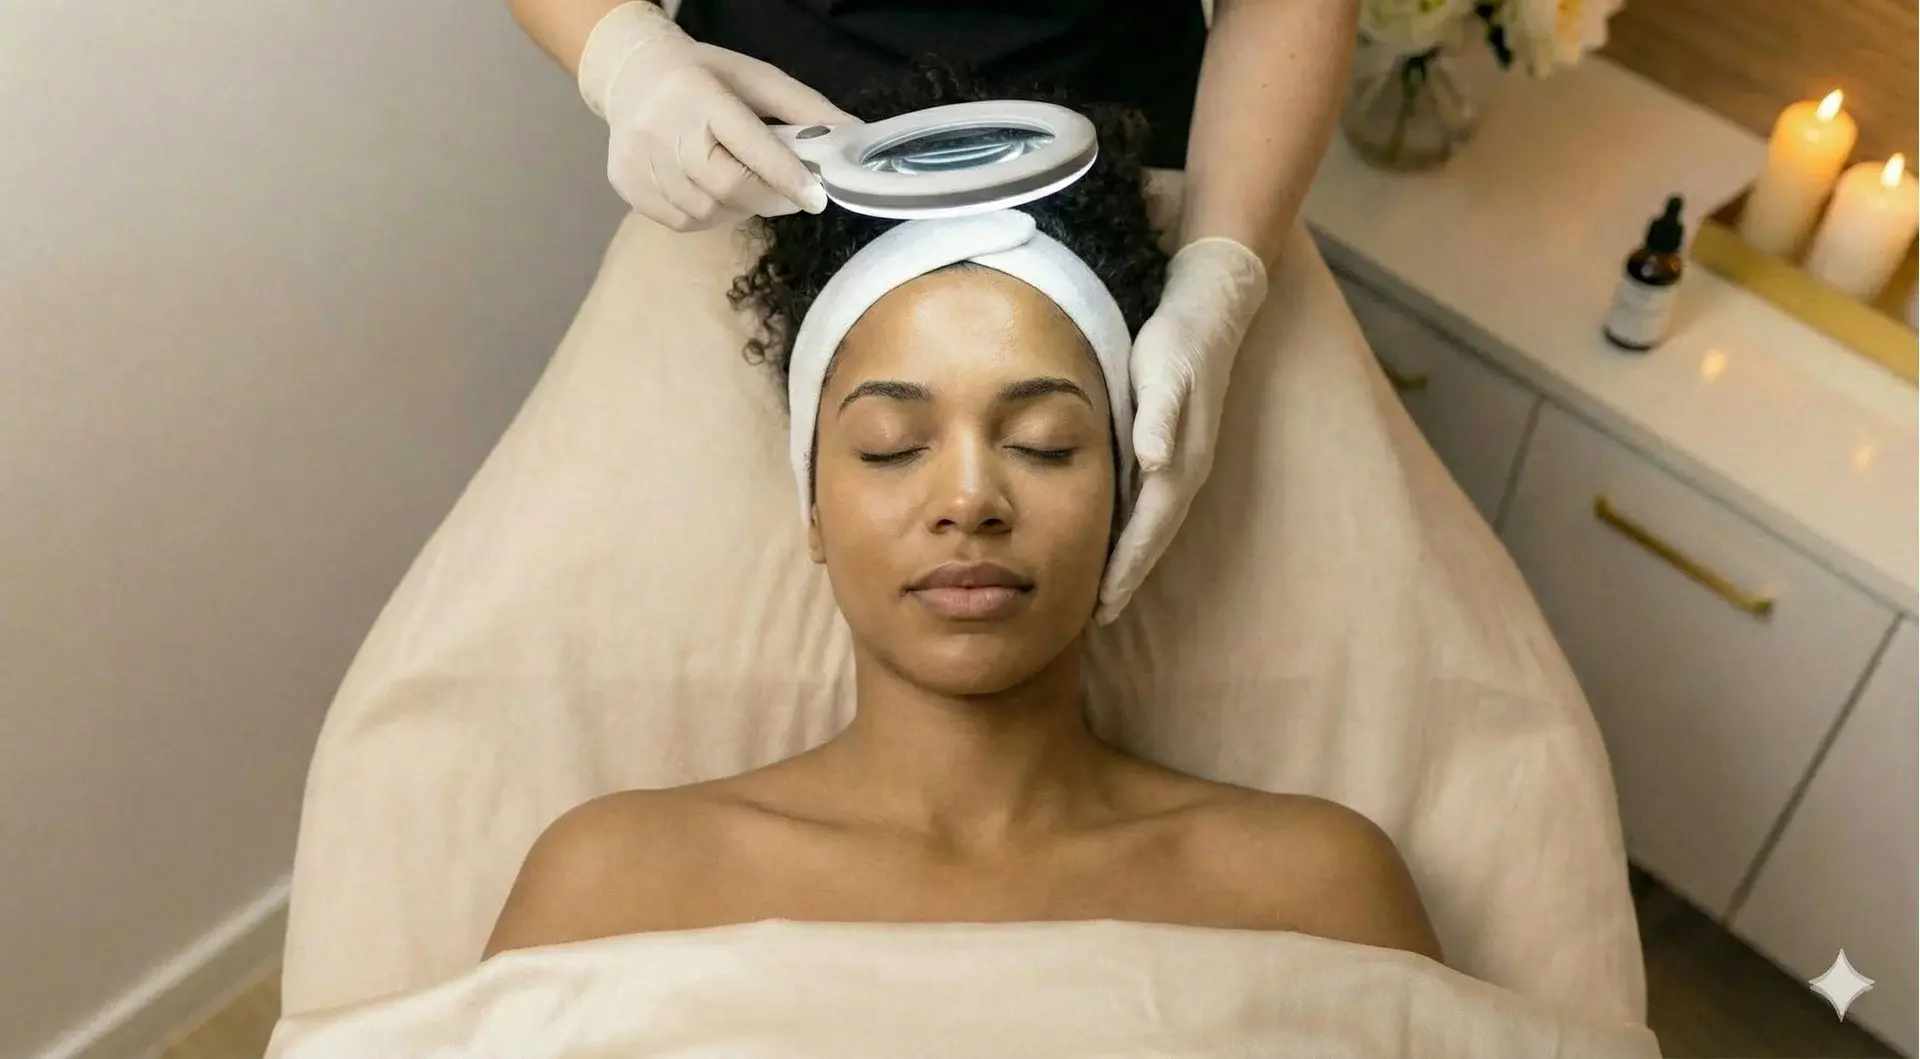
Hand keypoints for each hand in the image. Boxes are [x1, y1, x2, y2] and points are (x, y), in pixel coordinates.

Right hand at [577, 2, 855, 230]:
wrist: (631, 75)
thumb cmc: (706, 77)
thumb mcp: (757, 78)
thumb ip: (805, 108)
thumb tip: (855, 137)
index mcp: (698, 94)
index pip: (748, 144)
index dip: (785, 176)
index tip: (817, 198)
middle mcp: (663, 128)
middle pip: (726, 187)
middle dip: (769, 199)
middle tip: (792, 197)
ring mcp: (640, 162)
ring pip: (706, 212)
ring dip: (739, 208)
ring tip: (745, 184)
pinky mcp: (628, 187)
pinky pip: (683, 222)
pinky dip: (710, 215)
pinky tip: (713, 191)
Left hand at [1097, 237, 1268, 624]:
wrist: (1211, 312)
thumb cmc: (1178, 341)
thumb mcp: (1166, 371)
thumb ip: (1160, 417)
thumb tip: (1156, 462)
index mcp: (1179, 460)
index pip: (1149, 528)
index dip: (1127, 567)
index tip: (1103, 604)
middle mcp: (1184, 469)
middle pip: (1154, 538)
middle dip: (1128, 578)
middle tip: (1097, 617)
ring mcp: (1183, 462)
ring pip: (1155, 525)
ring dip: (1132, 561)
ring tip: (1105, 595)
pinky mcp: (1175, 450)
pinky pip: (1152, 505)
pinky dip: (1135, 531)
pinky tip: (1116, 539)